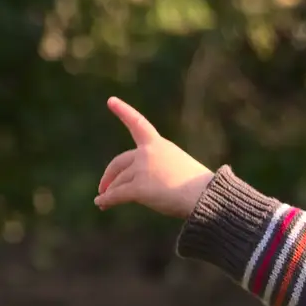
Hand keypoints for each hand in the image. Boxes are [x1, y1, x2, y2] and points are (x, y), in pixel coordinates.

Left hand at [95, 98, 214, 219]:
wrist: (204, 197)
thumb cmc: (200, 187)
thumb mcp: (179, 168)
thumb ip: (159, 170)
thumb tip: (140, 187)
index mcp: (160, 145)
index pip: (139, 124)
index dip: (123, 111)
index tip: (110, 101)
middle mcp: (147, 153)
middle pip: (120, 162)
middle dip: (110, 174)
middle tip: (103, 186)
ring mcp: (142, 170)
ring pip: (119, 182)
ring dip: (109, 192)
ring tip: (102, 201)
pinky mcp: (138, 188)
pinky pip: (118, 195)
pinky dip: (108, 201)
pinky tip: (101, 204)